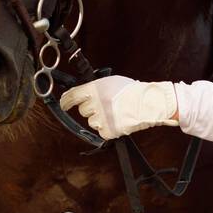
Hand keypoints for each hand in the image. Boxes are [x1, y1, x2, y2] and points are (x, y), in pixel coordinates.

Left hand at [59, 75, 179, 139]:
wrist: (147, 103)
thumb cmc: (131, 90)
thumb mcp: (110, 81)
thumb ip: (94, 87)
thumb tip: (79, 93)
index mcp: (94, 89)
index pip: (71, 97)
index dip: (65, 102)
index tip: (64, 105)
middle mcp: (95, 103)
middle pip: (83, 111)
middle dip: (91, 109)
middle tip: (104, 106)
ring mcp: (101, 118)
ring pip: (91, 122)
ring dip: (99, 119)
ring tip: (113, 113)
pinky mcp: (107, 131)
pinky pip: (101, 131)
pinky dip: (107, 128)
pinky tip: (117, 120)